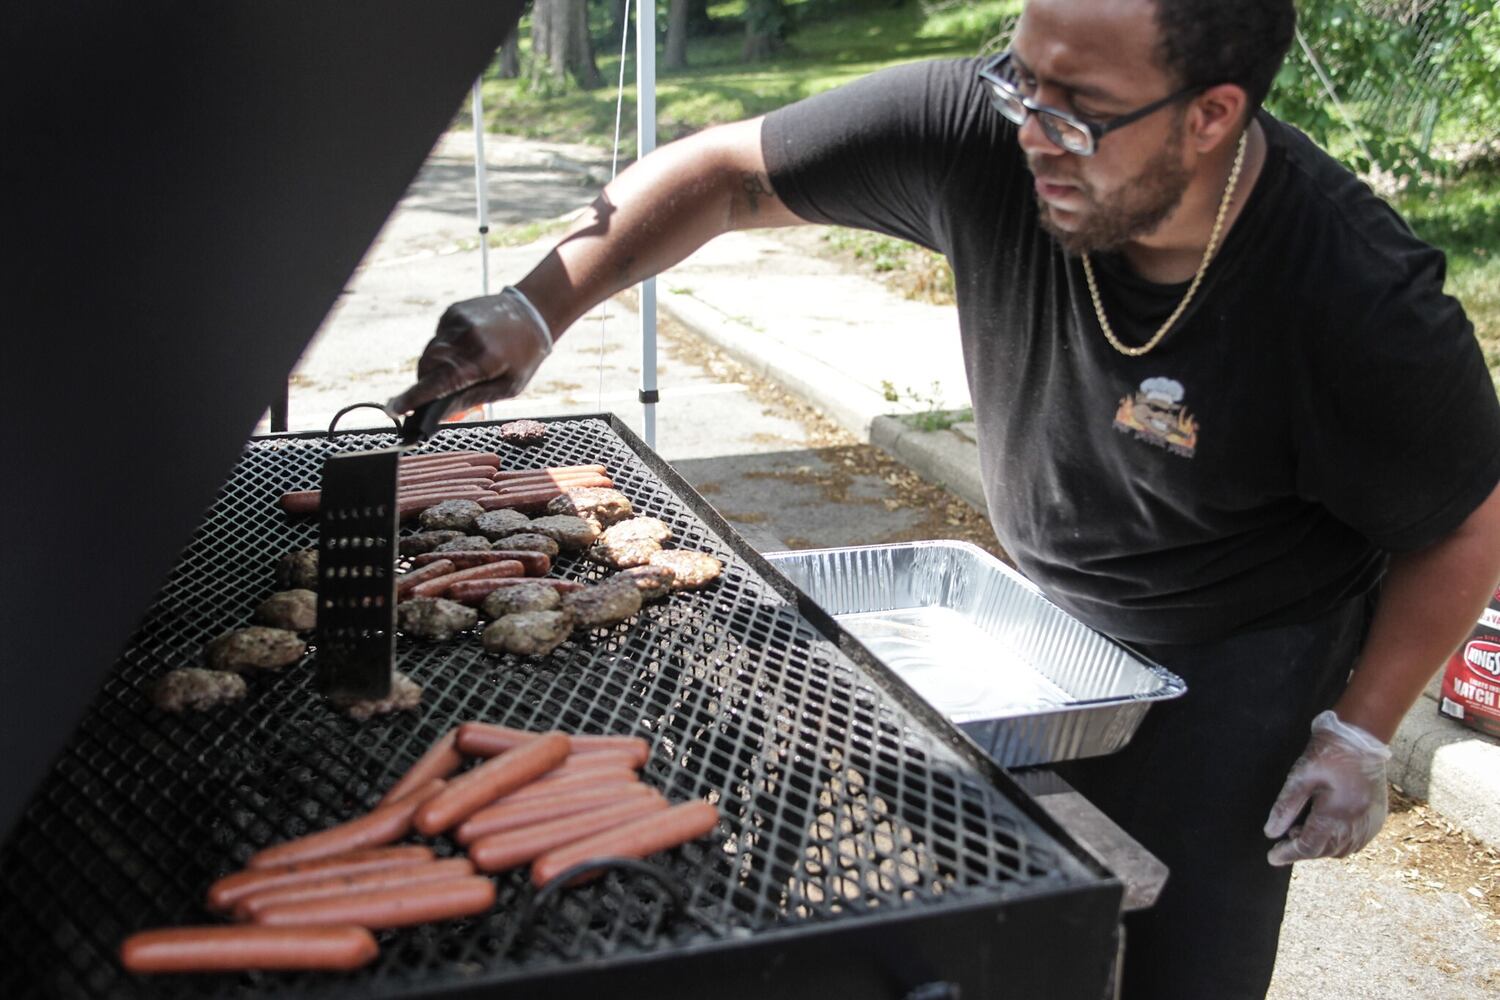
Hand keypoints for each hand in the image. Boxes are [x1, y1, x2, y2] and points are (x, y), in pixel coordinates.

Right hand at [387, 287, 551, 416]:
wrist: (532, 313)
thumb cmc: (524, 356)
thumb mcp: (508, 387)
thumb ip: (472, 399)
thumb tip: (440, 414)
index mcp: (482, 359)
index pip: (439, 382)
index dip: (414, 398)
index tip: (393, 409)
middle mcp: (465, 338)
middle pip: (428, 368)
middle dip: (427, 385)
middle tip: (437, 397)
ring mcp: (456, 322)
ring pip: (430, 353)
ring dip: (436, 368)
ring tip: (462, 370)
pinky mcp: (452, 312)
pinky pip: (437, 338)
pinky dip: (444, 350)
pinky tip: (466, 350)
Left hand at [1263, 710, 1390, 865]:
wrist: (1361, 737)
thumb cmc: (1327, 754)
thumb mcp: (1300, 777)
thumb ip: (1285, 807)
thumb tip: (1271, 833)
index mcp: (1336, 813)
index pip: (1309, 846)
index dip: (1289, 854)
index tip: (1272, 857)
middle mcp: (1357, 823)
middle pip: (1326, 851)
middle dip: (1304, 850)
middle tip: (1287, 836)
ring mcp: (1371, 822)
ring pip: (1343, 850)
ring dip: (1322, 847)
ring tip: (1305, 829)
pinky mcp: (1378, 817)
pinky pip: (1358, 842)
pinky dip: (1340, 842)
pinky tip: (1328, 829)